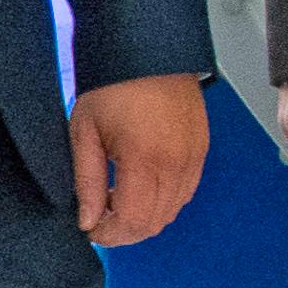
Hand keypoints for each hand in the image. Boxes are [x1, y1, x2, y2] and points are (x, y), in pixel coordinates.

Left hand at [70, 72, 211, 247]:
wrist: (151, 52)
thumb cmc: (113, 86)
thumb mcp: (85, 132)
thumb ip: (87, 181)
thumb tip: (88, 220)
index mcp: (144, 159)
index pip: (132, 221)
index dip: (110, 235)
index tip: (92, 231)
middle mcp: (176, 164)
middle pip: (155, 222)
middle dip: (126, 231)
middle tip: (102, 219)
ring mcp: (194, 158)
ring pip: (172, 211)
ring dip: (145, 217)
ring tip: (119, 199)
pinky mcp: (202, 151)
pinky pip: (186, 192)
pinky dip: (163, 201)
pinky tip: (141, 186)